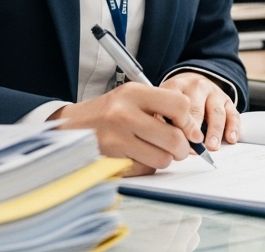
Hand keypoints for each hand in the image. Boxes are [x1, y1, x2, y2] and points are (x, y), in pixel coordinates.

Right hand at [49, 83, 199, 175]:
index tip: (189, 129)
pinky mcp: (110, 162)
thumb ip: (163, 108)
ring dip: (164, 158)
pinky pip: (145, 171)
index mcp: (132, 94)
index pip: (178, 105)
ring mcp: (115, 141)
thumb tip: (194, 133)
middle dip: (183, 148)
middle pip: (174, 139)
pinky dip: (147, 167)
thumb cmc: (107, 112)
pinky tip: (137, 156)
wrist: (69, 127)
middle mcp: (123, 115)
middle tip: (179, 147)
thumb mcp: (132, 97)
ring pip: (162, 159)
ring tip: (154, 149)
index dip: (189, 121)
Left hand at [160, 71, 240, 152]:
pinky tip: (231, 139)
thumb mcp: (163, 101)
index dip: (175, 123)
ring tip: (212, 146)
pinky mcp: (227, 101)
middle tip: (192, 148)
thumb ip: (161, 117)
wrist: (191, 82)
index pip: (175, 104)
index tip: (175, 141)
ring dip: (214, 131)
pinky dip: (233, 127)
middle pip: (195, 108)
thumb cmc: (174, 100)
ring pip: (216, 112)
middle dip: (194, 130)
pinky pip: (233, 114)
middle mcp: (196, 87)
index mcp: (176, 86)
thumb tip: (163, 142)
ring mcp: (214, 93)